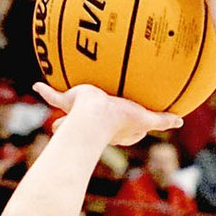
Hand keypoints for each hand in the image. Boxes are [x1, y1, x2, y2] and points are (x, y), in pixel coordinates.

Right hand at [33, 82, 181, 146]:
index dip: (122, 128)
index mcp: (113, 128)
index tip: (123, 122)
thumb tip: (180, 121)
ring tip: (59, 102)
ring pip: (69, 115)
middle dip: (92, 123)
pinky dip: (44, 92)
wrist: (94, 117)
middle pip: (93, 123)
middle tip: (87, 116)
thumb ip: (161, 120)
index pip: (119, 130)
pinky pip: (52, 96)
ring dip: (63, 112)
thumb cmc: (118, 120)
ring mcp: (77, 114)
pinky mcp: (67, 103)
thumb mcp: (144, 119)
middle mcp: (94, 123)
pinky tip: (36, 86)